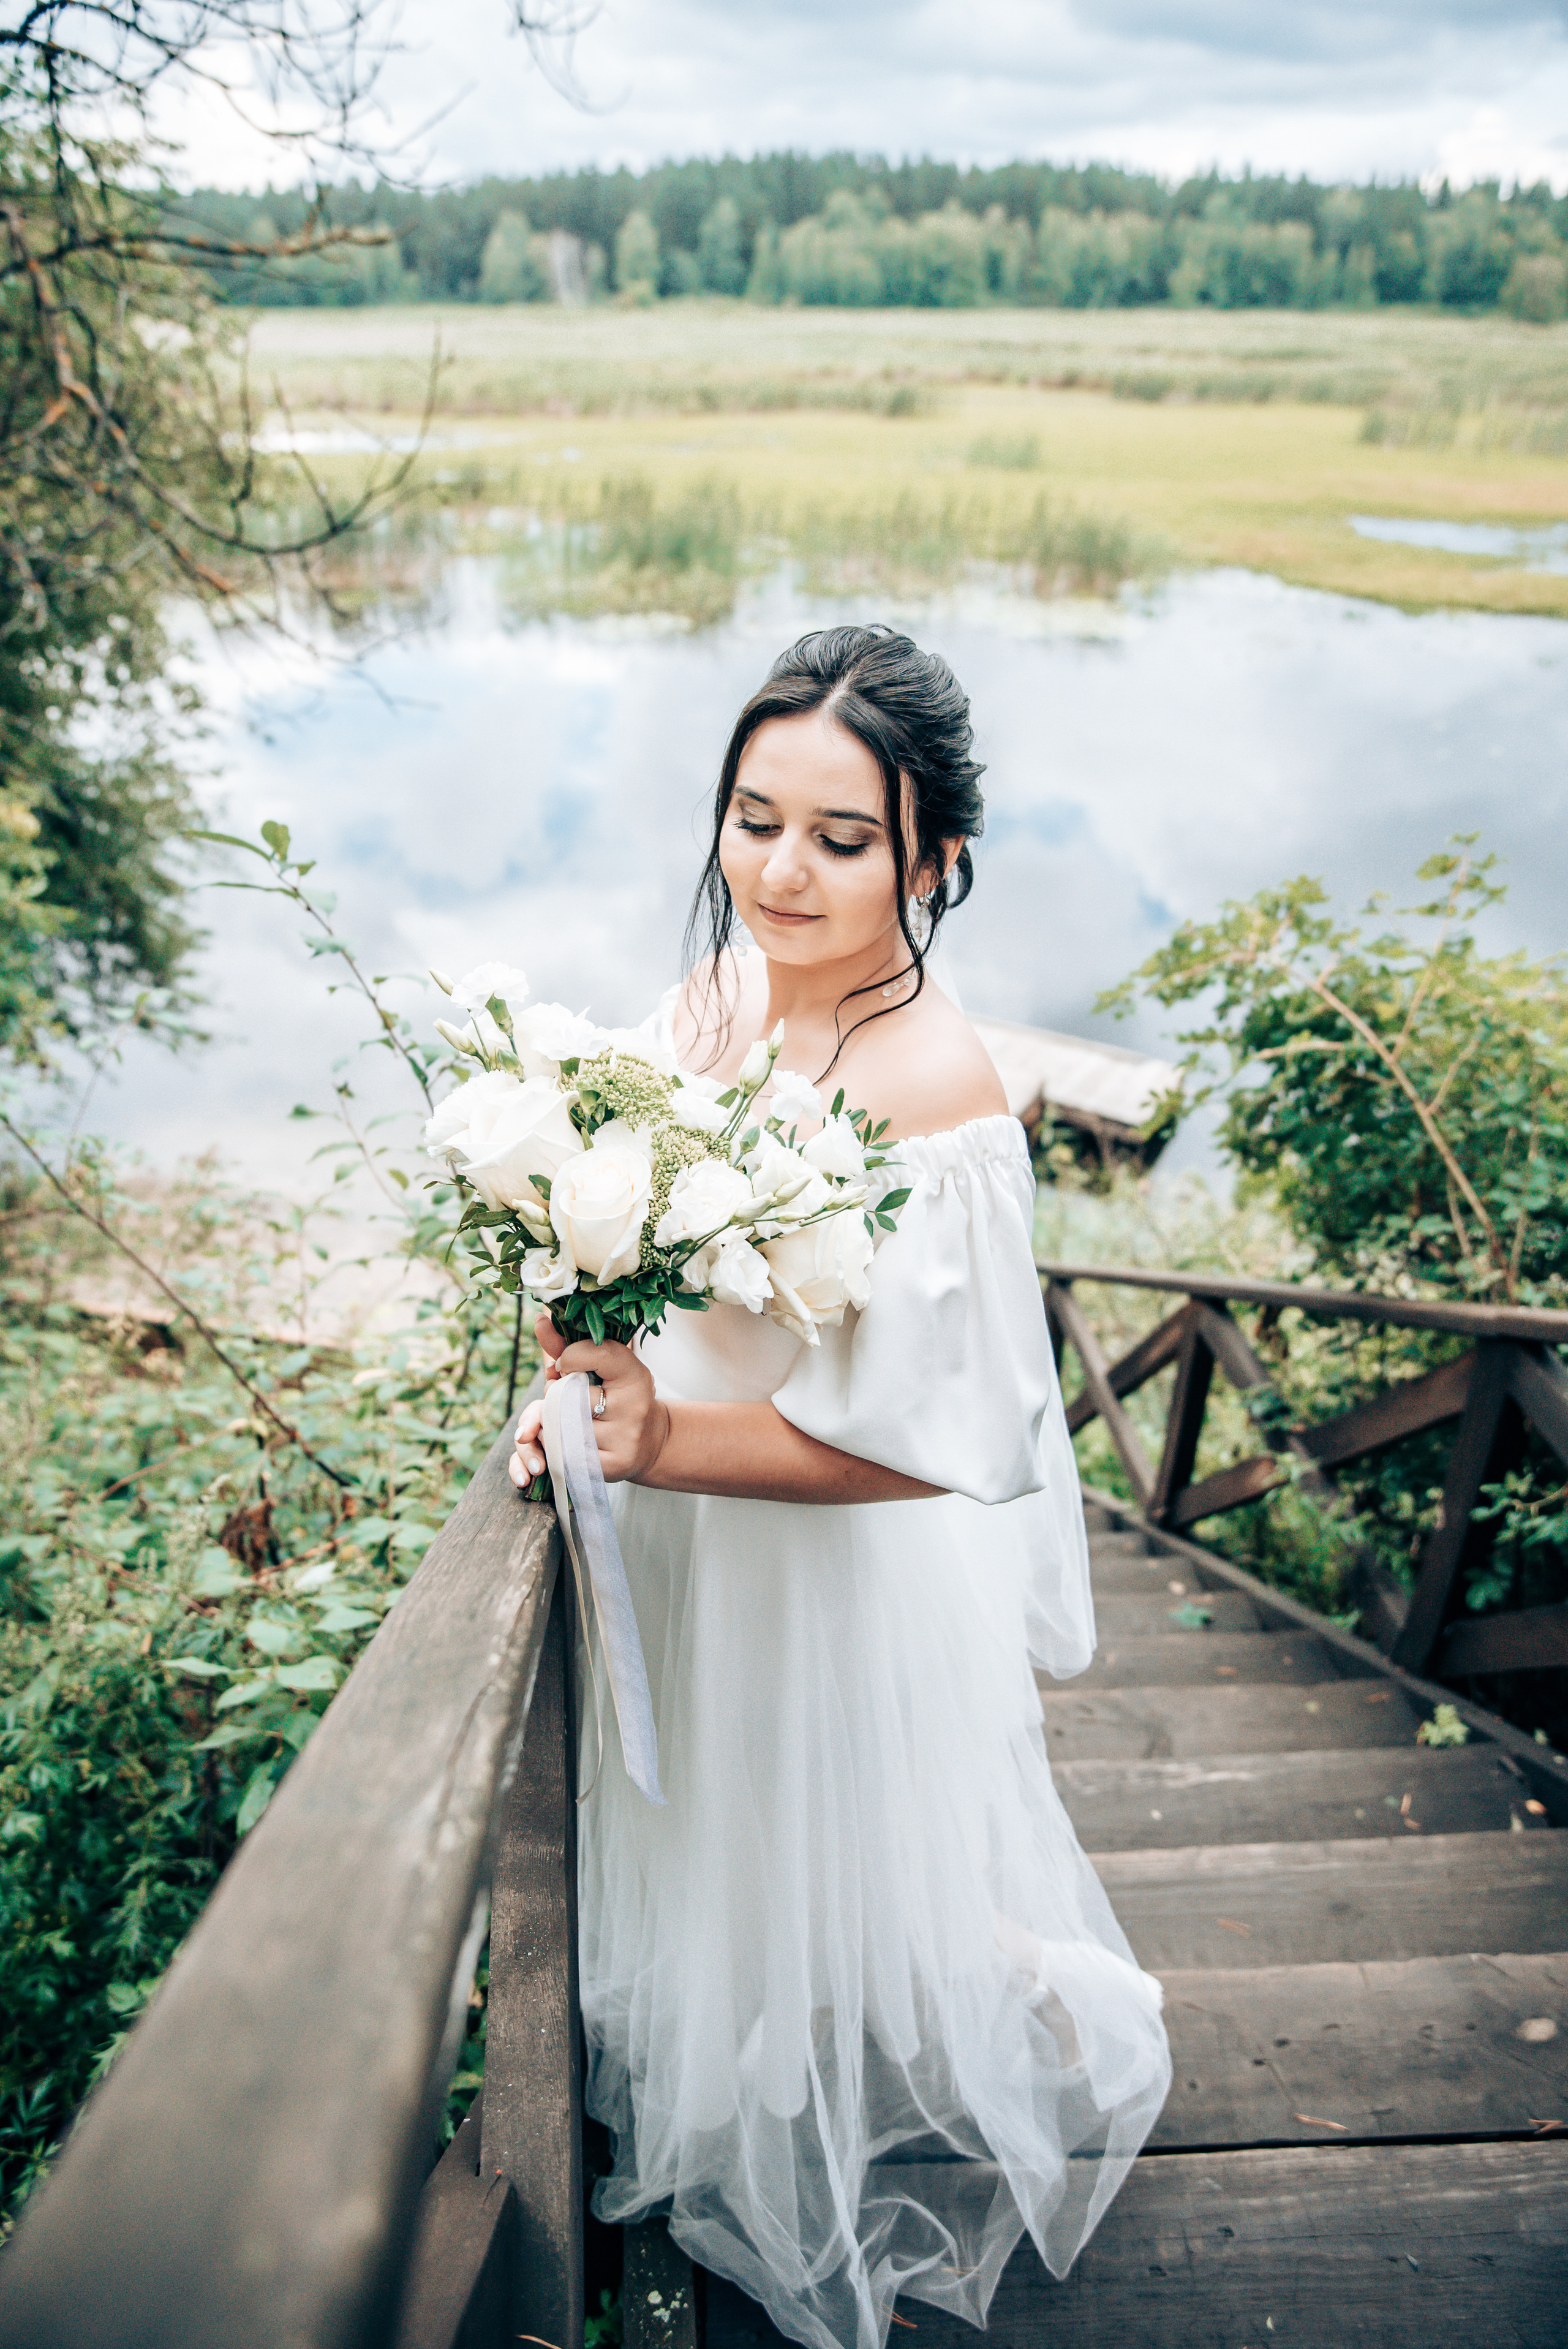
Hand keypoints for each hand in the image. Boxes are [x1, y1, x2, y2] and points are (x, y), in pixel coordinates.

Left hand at [509, 1313, 669, 1489]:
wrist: (649, 1442)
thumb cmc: (616, 1397)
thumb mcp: (600, 1369)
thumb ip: (567, 1346)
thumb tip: (540, 1319)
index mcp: (634, 1374)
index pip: (594, 1354)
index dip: (569, 1357)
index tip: (567, 1365)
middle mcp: (634, 1405)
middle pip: (569, 1395)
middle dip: (556, 1395)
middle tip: (564, 1397)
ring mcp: (625, 1437)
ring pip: (563, 1427)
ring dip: (552, 1423)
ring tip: (565, 1420)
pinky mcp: (614, 1465)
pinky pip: (566, 1454)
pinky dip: (558, 1448)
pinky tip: (571, 1442)